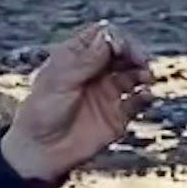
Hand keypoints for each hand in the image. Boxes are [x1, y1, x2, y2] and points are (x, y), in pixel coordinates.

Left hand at [0, 21, 151, 182]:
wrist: (41, 151)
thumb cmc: (41, 112)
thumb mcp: (59, 81)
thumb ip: (85, 60)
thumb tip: (108, 36)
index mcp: (77, 58)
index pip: (103, 36)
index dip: (115, 38)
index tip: (120, 49)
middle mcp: (95, 72)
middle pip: (123, 52)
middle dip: (134, 53)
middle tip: (141, 61)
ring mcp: (107, 93)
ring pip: (134, 74)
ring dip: (143, 72)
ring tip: (146, 78)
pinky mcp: (118, 116)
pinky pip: (138, 102)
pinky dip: (146, 96)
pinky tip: (145, 96)